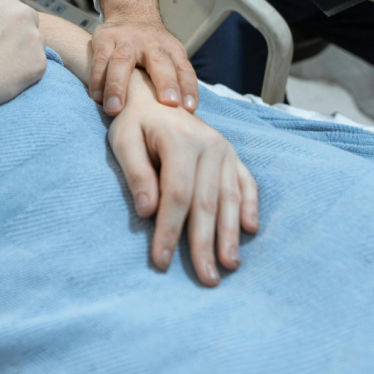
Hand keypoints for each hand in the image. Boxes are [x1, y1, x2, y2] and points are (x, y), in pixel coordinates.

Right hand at [0, 0, 46, 115]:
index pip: (4, 6)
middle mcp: (23, 13)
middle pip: (26, 21)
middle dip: (16, 32)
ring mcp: (35, 39)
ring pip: (35, 44)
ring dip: (23, 51)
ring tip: (2, 66)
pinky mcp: (40, 64)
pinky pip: (36, 66)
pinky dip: (25, 73)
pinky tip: (7, 79)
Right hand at [92, 0, 198, 115]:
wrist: (131, 12)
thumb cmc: (152, 46)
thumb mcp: (170, 55)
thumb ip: (176, 80)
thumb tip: (185, 114)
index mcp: (171, 50)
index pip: (184, 69)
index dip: (188, 87)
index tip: (190, 107)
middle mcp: (151, 43)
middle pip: (159, 62)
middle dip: (164, 82)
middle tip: (167, 103)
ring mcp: (126, 40)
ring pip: (122, 61)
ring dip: (117, 85)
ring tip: (114, 109)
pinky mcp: (104, 39)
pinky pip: (100, 60)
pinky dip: (97, 79)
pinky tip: (96, 96)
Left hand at [108, 70, 258, 286]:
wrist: (154, 94)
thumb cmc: (133, 123)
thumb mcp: (123, 141)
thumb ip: (136, 174)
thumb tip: (149, 211)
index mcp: (181, 141)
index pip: (177, 196)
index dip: (169, 231)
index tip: (161, 262)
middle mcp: (209, 145)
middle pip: (207, 203)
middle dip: (204, 244)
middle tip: (206, 279)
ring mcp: (225, 150)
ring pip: (230, 198)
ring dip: (230, 235)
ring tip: (229, 266)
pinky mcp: (233, 154)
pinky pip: (246, 183)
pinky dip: (249, 207)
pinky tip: (249, 230)